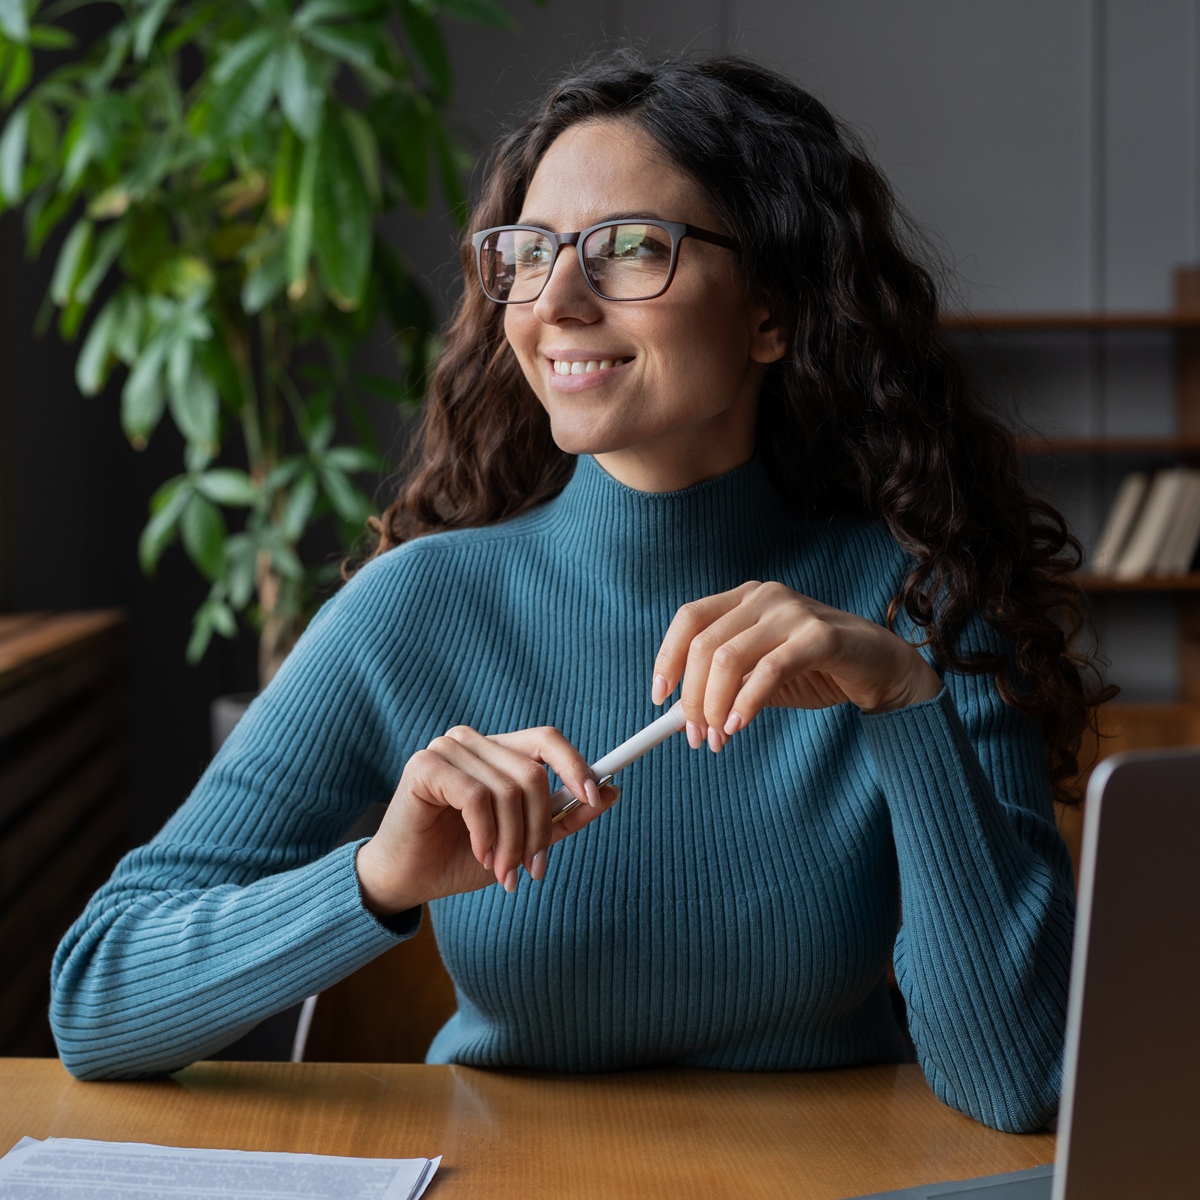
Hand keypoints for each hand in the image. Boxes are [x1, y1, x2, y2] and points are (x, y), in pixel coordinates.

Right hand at [356, 726, 619, 916]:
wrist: (408, 880)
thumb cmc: (461, 857)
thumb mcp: (524, 840)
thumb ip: (562, 816)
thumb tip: (613, 793)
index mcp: (497, 750)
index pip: (547, 740)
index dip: (576, 764)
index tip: (596, 797)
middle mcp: (473, 741)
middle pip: (532, 772)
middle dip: (539, 828)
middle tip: (533, 868)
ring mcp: (447, 748)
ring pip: (508, 789)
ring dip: (513, 840)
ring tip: (504, 870)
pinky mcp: (426, 766)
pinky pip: (477, 797)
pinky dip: (486, 833)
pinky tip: (479, 853)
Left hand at [651, 581, 942, 750]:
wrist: (883, 670)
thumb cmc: (818, 669)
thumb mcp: (761, 675)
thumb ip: (725, 685)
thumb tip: (679, 712)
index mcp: (746, 598)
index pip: (689, 620)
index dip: (667, 658)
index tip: (659, 698)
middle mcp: (765, 597)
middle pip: (704, 645)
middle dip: (692, 697)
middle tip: (695, 735)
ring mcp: (793, 612)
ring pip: (729, 659)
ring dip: (714, 706)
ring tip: (717, 738)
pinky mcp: (820, 636)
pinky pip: (768, 671)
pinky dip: (746, 703)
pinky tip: (739, 725)